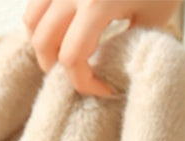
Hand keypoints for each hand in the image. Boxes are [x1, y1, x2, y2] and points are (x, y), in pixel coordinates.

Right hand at [24, 0, 182, 95]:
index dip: (85, 84)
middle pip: (42, 43)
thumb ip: (127, 45)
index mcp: (96, 5)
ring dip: (44, 44)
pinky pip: (37, 0)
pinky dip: (43, 20)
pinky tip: (65, 29)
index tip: (106, 89)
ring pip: (31, 19)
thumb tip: (108, 66)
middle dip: (57, 69)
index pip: (71, 59)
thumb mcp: (152, 20)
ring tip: (66, 55)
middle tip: (80, 78)